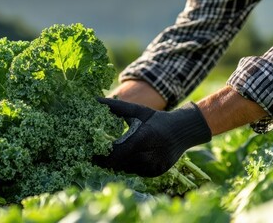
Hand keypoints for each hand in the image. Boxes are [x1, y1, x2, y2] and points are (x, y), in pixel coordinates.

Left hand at [94, 98, 211, 176]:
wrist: (183, 131)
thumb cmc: (156, 118)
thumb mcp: (137, 110)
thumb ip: (114, 107)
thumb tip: (94, 99)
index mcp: (144, 137)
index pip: (117, 152)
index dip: (101, 156)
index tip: (89, 153)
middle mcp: (150, 155)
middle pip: (120, 163)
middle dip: (106, 160)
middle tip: (93, 156)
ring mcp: (154, 166)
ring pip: (126, 169)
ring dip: (117, 163)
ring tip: (108, 155)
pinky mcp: (156, 173)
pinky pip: (135, 172)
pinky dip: (128, 166)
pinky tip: (126, 157)